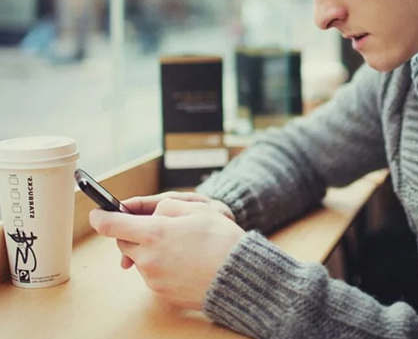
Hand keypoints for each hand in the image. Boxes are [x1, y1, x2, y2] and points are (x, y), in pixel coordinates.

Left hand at [89, 198, 246, 309]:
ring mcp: (154, 278)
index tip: (97, 213)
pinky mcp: (162, 293)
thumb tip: (152, 213)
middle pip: (124, 243)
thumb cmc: (222, 241)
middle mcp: (148, 258)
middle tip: (155, 227)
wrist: (239, 277)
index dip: (100, 217)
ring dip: (150, 250)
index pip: (112, 225)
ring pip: (140, 259)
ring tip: (181, 246)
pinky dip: (162, 265)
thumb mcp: (198, 210)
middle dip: (132, 233)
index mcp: (155, 233)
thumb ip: (168, 206)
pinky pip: (153, 274)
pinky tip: (185, 261)